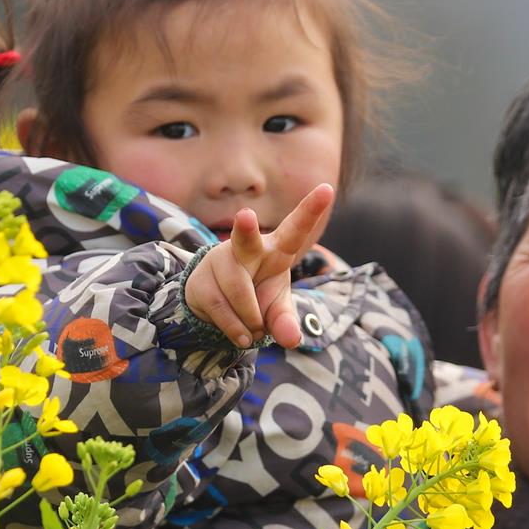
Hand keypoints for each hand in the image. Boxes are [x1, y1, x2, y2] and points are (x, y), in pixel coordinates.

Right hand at [185, 184, 335, 348]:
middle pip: (246, 240)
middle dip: (245, 228)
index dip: (310, 211)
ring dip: (250, 318)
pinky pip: (220, 307)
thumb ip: (286, 321)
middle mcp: (247, 249)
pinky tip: (242, 336)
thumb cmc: (257, 296)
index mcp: (276, 249)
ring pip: (237, 290)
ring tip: (255, 331)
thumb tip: (290, 339)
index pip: (295, 229)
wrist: (217, 304)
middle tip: (245, 216)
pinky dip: (235, 328)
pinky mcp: (201, 280)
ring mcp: (221, 261)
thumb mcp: (277, 309)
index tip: (327, 189)